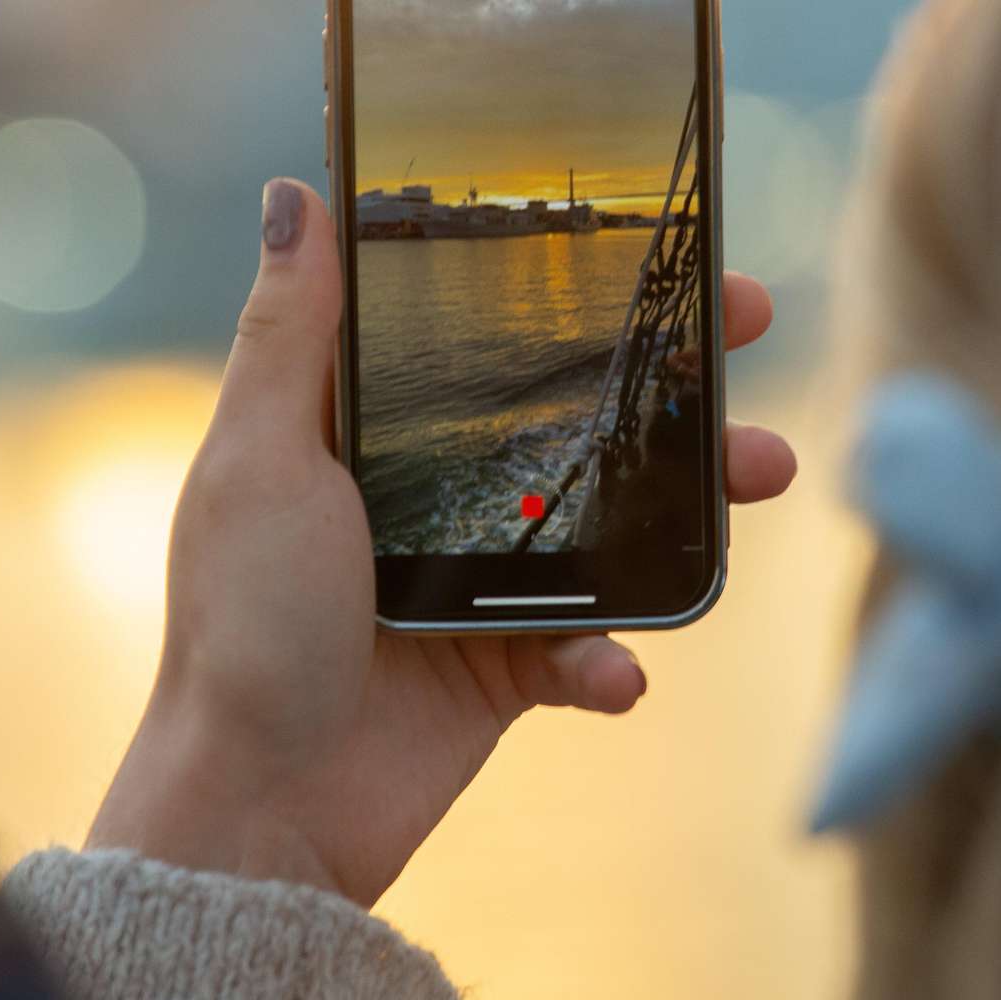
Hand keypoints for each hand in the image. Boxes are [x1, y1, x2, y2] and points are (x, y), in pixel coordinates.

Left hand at [87, 179, 797, 906]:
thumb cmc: (241, 624)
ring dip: (690, 504)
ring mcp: (474, 583)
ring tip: (759, 477)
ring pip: (608, 524)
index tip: (652, 242)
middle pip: (568, 416)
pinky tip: (617, 671)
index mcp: (366, 433)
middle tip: (744, 329)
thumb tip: (294, 195)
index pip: (480, 333)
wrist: (262, 804)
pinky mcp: (506, 671)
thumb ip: (291, 333)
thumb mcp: (258, 458)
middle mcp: (428, 497)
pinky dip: (613, 659)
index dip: (565, 286)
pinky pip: (588, 648)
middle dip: (664, 375)